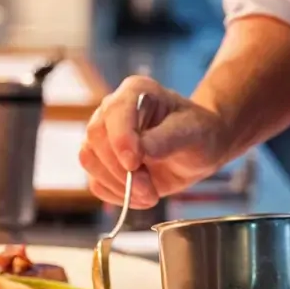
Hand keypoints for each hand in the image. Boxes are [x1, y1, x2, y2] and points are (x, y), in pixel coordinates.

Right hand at [80, 76, 227, 208]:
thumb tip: (139, 151)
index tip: (134, 164)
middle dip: (120, 169)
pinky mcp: (102, 163)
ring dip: (118, 184)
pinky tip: (141, 196)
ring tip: (150, 194)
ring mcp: (103, 138)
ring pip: (89, 160)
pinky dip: (116, 195)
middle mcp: (112, 112)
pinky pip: (96, 182)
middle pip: (95, 138)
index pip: (114, 113)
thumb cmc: (199, 134)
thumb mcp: (192, 133)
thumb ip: (165, 140)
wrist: (200, 152)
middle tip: (149, 189)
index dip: (120, 140)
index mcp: (135, 92)